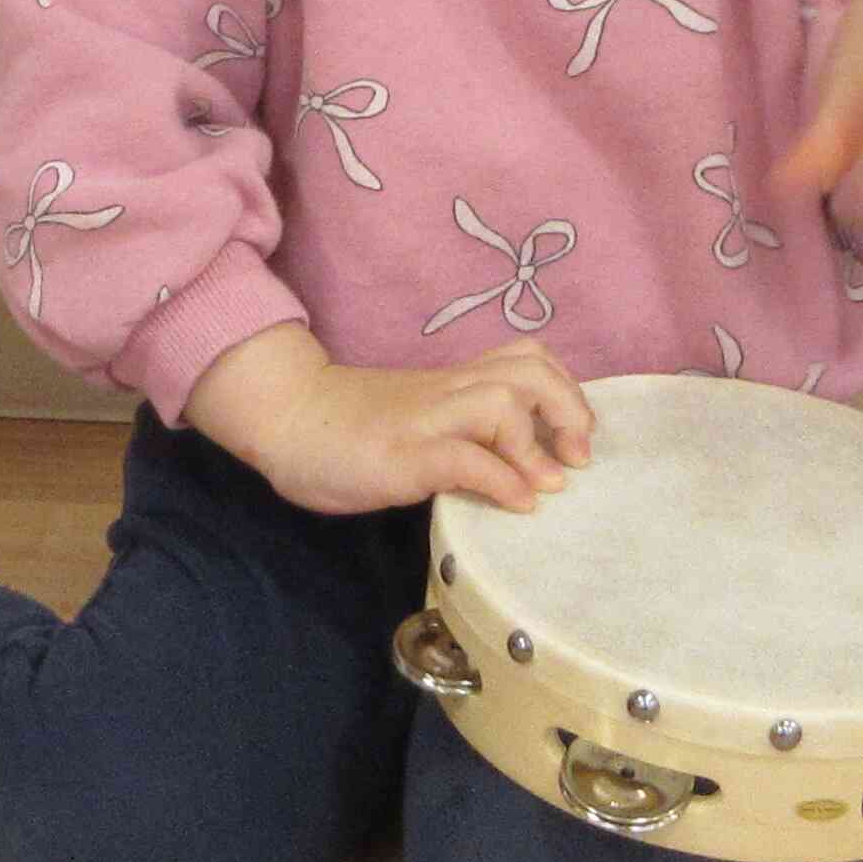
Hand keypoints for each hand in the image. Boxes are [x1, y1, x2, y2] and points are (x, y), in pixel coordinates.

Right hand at [186, 326, 594, 514]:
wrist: (286, 418)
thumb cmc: (348, 427)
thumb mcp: (417, 420)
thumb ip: (462, 432)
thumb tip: (519, 470)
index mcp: (453, 382)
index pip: (527, 358)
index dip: (565, 390)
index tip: (573, 437)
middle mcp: (447, 391)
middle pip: (531, 370)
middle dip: (569, 409)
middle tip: (576, 455)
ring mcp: (425, 420)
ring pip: (503, 402)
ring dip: (538, 444)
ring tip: (551, 481)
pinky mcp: (404, 455)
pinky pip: (466, 458)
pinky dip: (504, 481)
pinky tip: (517, 504)